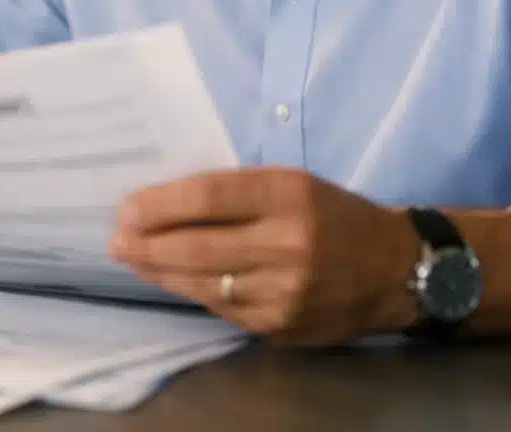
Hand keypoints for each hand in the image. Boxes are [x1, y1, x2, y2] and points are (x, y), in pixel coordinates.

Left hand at [109, 167, 418, 344]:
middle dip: (147, 244)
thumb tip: (165, 203)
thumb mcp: (292, 184)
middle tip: (116, 240)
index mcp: (290, 195)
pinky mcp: (282, 325)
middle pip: (198, 246)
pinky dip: (193, 292)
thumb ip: (237, 193)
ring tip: (133, 259)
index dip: (161, 204)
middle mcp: (288, 243)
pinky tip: (173, 280)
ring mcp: (285, 290)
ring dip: (160, 272)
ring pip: (204, 283)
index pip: (209, 196)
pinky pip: (223, 307)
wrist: (395, 270)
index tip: (127, 208)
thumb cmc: (334, 215)